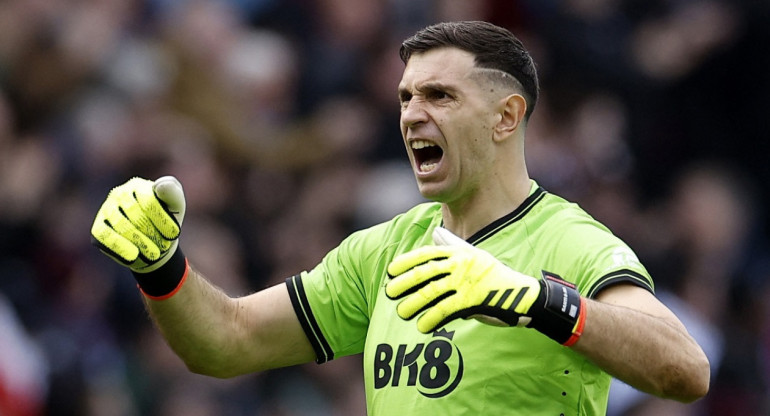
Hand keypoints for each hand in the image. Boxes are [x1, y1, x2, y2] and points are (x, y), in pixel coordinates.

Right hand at [91, 176, 185, 272]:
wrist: (155, 242)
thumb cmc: (166, 220)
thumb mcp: (176, 206)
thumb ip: (172, 193)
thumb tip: (159, 186)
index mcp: (138, 185)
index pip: (148, 201)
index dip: (162, 219)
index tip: (174, 234)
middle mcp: (119, 194)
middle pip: (136, 216)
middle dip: (153, 233)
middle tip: (164, 246)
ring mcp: (106, 210)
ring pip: (123, 227)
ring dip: (142, 243)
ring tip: (154, 254)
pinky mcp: (98, 228)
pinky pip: (106, 238)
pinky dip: (122, 248)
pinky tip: (134, 256)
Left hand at [386, 228, 584, 344]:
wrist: (521, 294)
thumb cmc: (494, 275)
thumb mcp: (475, 255)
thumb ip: (453, 244)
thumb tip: (435, 232)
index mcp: (460, 252)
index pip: (427, 253)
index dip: (407, 261)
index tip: (391, 270)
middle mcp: (460, 265)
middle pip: (424, 273)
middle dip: (404, 283)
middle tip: (389, 292)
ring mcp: (465, 283)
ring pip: (431, 293)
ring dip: (413, 303)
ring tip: (402, 312)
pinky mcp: (471, 301)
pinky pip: (444, 310)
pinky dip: (430, 319)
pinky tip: (422, 326)